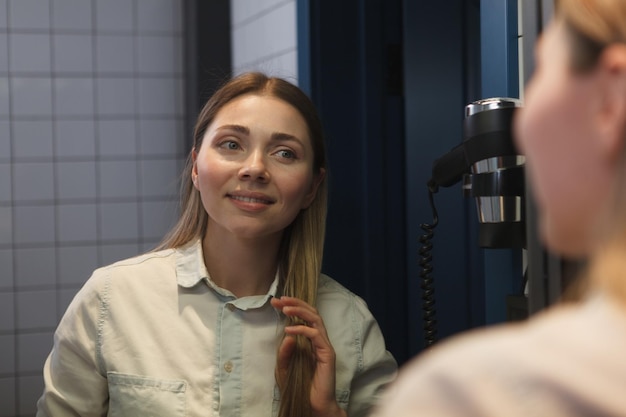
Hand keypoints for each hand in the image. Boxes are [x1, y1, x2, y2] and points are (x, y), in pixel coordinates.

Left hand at [270, 296, 346, 416]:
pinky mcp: (327, 354)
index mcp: (309, 340)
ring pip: (315, 319)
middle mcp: (319, 340)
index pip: (303, 316)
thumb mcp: (284, 369)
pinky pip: (316, 335)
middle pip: (311, 312)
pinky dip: (302, 329)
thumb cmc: (299, 388)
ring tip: (285, 308)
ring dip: (299, 310)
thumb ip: (283, 353)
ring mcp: (324, 346)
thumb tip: (287, 335)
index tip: (276, 301)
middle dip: (295, 303)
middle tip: (280, 299)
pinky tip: (289, 329)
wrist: (312, 406)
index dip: (291, 306)